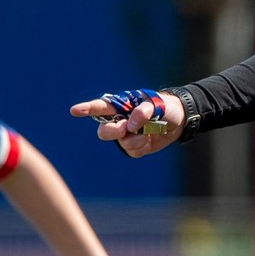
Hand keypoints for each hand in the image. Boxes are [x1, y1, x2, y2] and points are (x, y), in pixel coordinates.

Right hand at [70, 90, 184, 158]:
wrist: (180, 120)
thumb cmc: (165, 106)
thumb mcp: (157, 104)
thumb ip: (143, 111)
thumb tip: (132, 124)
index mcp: (121, 106)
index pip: (100, 107)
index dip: (87, 109)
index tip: (75, 111)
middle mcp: (120, 121)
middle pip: (105, 130)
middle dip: (112, 131)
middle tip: (124, 129)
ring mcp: (127, 135)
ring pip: (120, 142)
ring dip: (134, 139)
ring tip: (147, 133)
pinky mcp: (136, 146)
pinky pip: (132, 151)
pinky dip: (141, 146)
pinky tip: (149, 139)